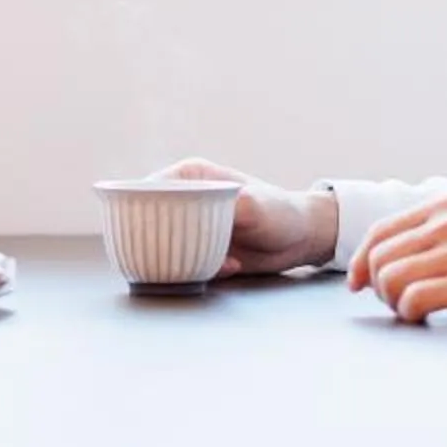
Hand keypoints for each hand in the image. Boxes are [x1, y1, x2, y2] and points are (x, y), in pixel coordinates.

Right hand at [158, 159, 337, 276]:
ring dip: (189, 261)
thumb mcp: (252, 207)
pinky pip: (184, 264)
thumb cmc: (280, 211)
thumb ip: (220, 210)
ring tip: (226, 261)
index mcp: (189, 175)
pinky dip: (206, 270)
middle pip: (149, 220)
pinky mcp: (197, 248)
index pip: (149, 189)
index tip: (156, 231)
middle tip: (196, 253)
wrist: (301, 238)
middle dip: (168, 243)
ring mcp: (189, 225)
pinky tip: (232, 265)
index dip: (144, 210)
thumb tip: (193, 219)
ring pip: (165, 247)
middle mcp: (184, 198)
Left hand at [348, 193, 446, 335]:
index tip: (358, 285)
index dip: (360, 262)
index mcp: (445, 205)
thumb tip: (368, 263)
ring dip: (394, 303)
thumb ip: (426, 238)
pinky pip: (411, 300)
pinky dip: (411, 314)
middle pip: (379, 258)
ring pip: (389, 279)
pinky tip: (428, 318)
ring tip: (414, 311)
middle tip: (399, 304)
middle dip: (379, 287)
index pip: (380, 232)